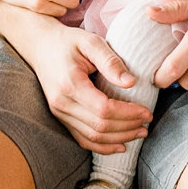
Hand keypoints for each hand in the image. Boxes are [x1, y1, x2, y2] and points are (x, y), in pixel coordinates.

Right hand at [23, 21, 151, 152]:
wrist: (40, 46)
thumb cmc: (68, 42)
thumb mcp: (91, 42)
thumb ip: (111, 61)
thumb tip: (131, 83)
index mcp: (70, 84)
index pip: (104, 109)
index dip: (128, 114)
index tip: (146, 111)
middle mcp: (62, 103)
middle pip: (99, 127)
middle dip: (127, 128)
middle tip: (147, 122)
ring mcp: (59, 113)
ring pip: (92, 137)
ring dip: (119, 139)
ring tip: (139, 132)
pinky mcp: (60, 118)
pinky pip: (82, 139)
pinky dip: (102, 146)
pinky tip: (120, 145)